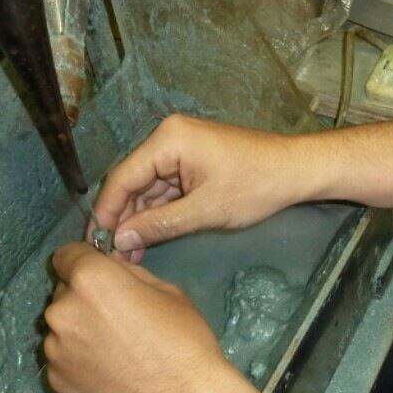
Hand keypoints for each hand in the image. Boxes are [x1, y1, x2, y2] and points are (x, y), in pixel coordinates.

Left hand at [42, 242, 237, 392]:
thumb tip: (112, 271)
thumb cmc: (184, 340)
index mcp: (90, 279)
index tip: (100, 275)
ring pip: (62, 327)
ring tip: (113, 350)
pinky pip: (62, 359)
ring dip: (79, 330)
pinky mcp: (55, 379)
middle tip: (116, 318)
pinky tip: (108, 371)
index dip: (84, 261)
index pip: (66, 254)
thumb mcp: (167, 290)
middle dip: (84, 298)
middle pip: (63, 292)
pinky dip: (79, 361)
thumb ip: (128, 275)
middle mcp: (62, 309)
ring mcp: (55, 348)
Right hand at [95, 114, 312, 261]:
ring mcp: (180, 149)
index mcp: (168, 140)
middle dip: (123, 219)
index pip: (122, 177)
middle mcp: (168, 138)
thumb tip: (120, 241)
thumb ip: (159, 225)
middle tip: (113, 255)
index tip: (95, 242)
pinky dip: (159, 212)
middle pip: (132, 181)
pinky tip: (149, 238)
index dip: (107, 211)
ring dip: (140, 219)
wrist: (297, 170)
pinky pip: (166, 187)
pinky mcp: (192, 162)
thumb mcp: (205, 211)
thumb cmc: (256, 186)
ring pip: (148, 188)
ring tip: (131, 255)